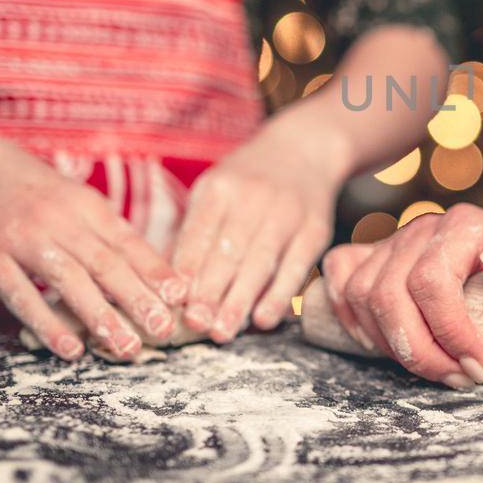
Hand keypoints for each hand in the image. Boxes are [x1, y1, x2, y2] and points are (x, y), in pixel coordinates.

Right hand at [0, 123, 183, 361]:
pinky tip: (69, 347)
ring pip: (70, 280)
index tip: (183, 297)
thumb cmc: (28, 187)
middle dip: (139, 299)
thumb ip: (106, 233)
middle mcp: (60, 220)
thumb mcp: (74, 199)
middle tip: (165, 331)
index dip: (156, 271)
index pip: (129, 243)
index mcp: (86, 207)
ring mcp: (23, 238)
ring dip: (101, 316)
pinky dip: (46, 322)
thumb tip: (148, 270)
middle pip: (107, 264)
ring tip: (127, 346)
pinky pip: (20, 294)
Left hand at [171, 116, 344, 342]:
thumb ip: (194, 230)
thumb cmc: (248, 180)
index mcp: (220, 187)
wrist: (305, 150)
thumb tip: (168, 282)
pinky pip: (295, 267)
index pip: (199, 233)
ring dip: (239, 301)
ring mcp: (287, 212)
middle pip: (228, 252)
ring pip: (260, 262)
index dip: (186, 271)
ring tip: (222, 332)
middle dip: (209, 292)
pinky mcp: (315, 229)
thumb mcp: (216, 189)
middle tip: (194, 325)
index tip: (173, 303)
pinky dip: (278, 295)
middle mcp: (253, 197)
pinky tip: (263, 319)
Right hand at [318, 203, 482, 387]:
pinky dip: (349, 314)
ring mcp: (395, 241)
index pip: (430, 281)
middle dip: (419, 351)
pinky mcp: (376, 254)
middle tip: (458, 379)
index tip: (477, 367)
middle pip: (388, 295)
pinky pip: (340, 276)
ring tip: (432, 368)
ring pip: (362, 294)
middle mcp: (422, 229)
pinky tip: (382, 342)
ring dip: (390, 344)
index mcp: (463, 225)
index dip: (447, 332)